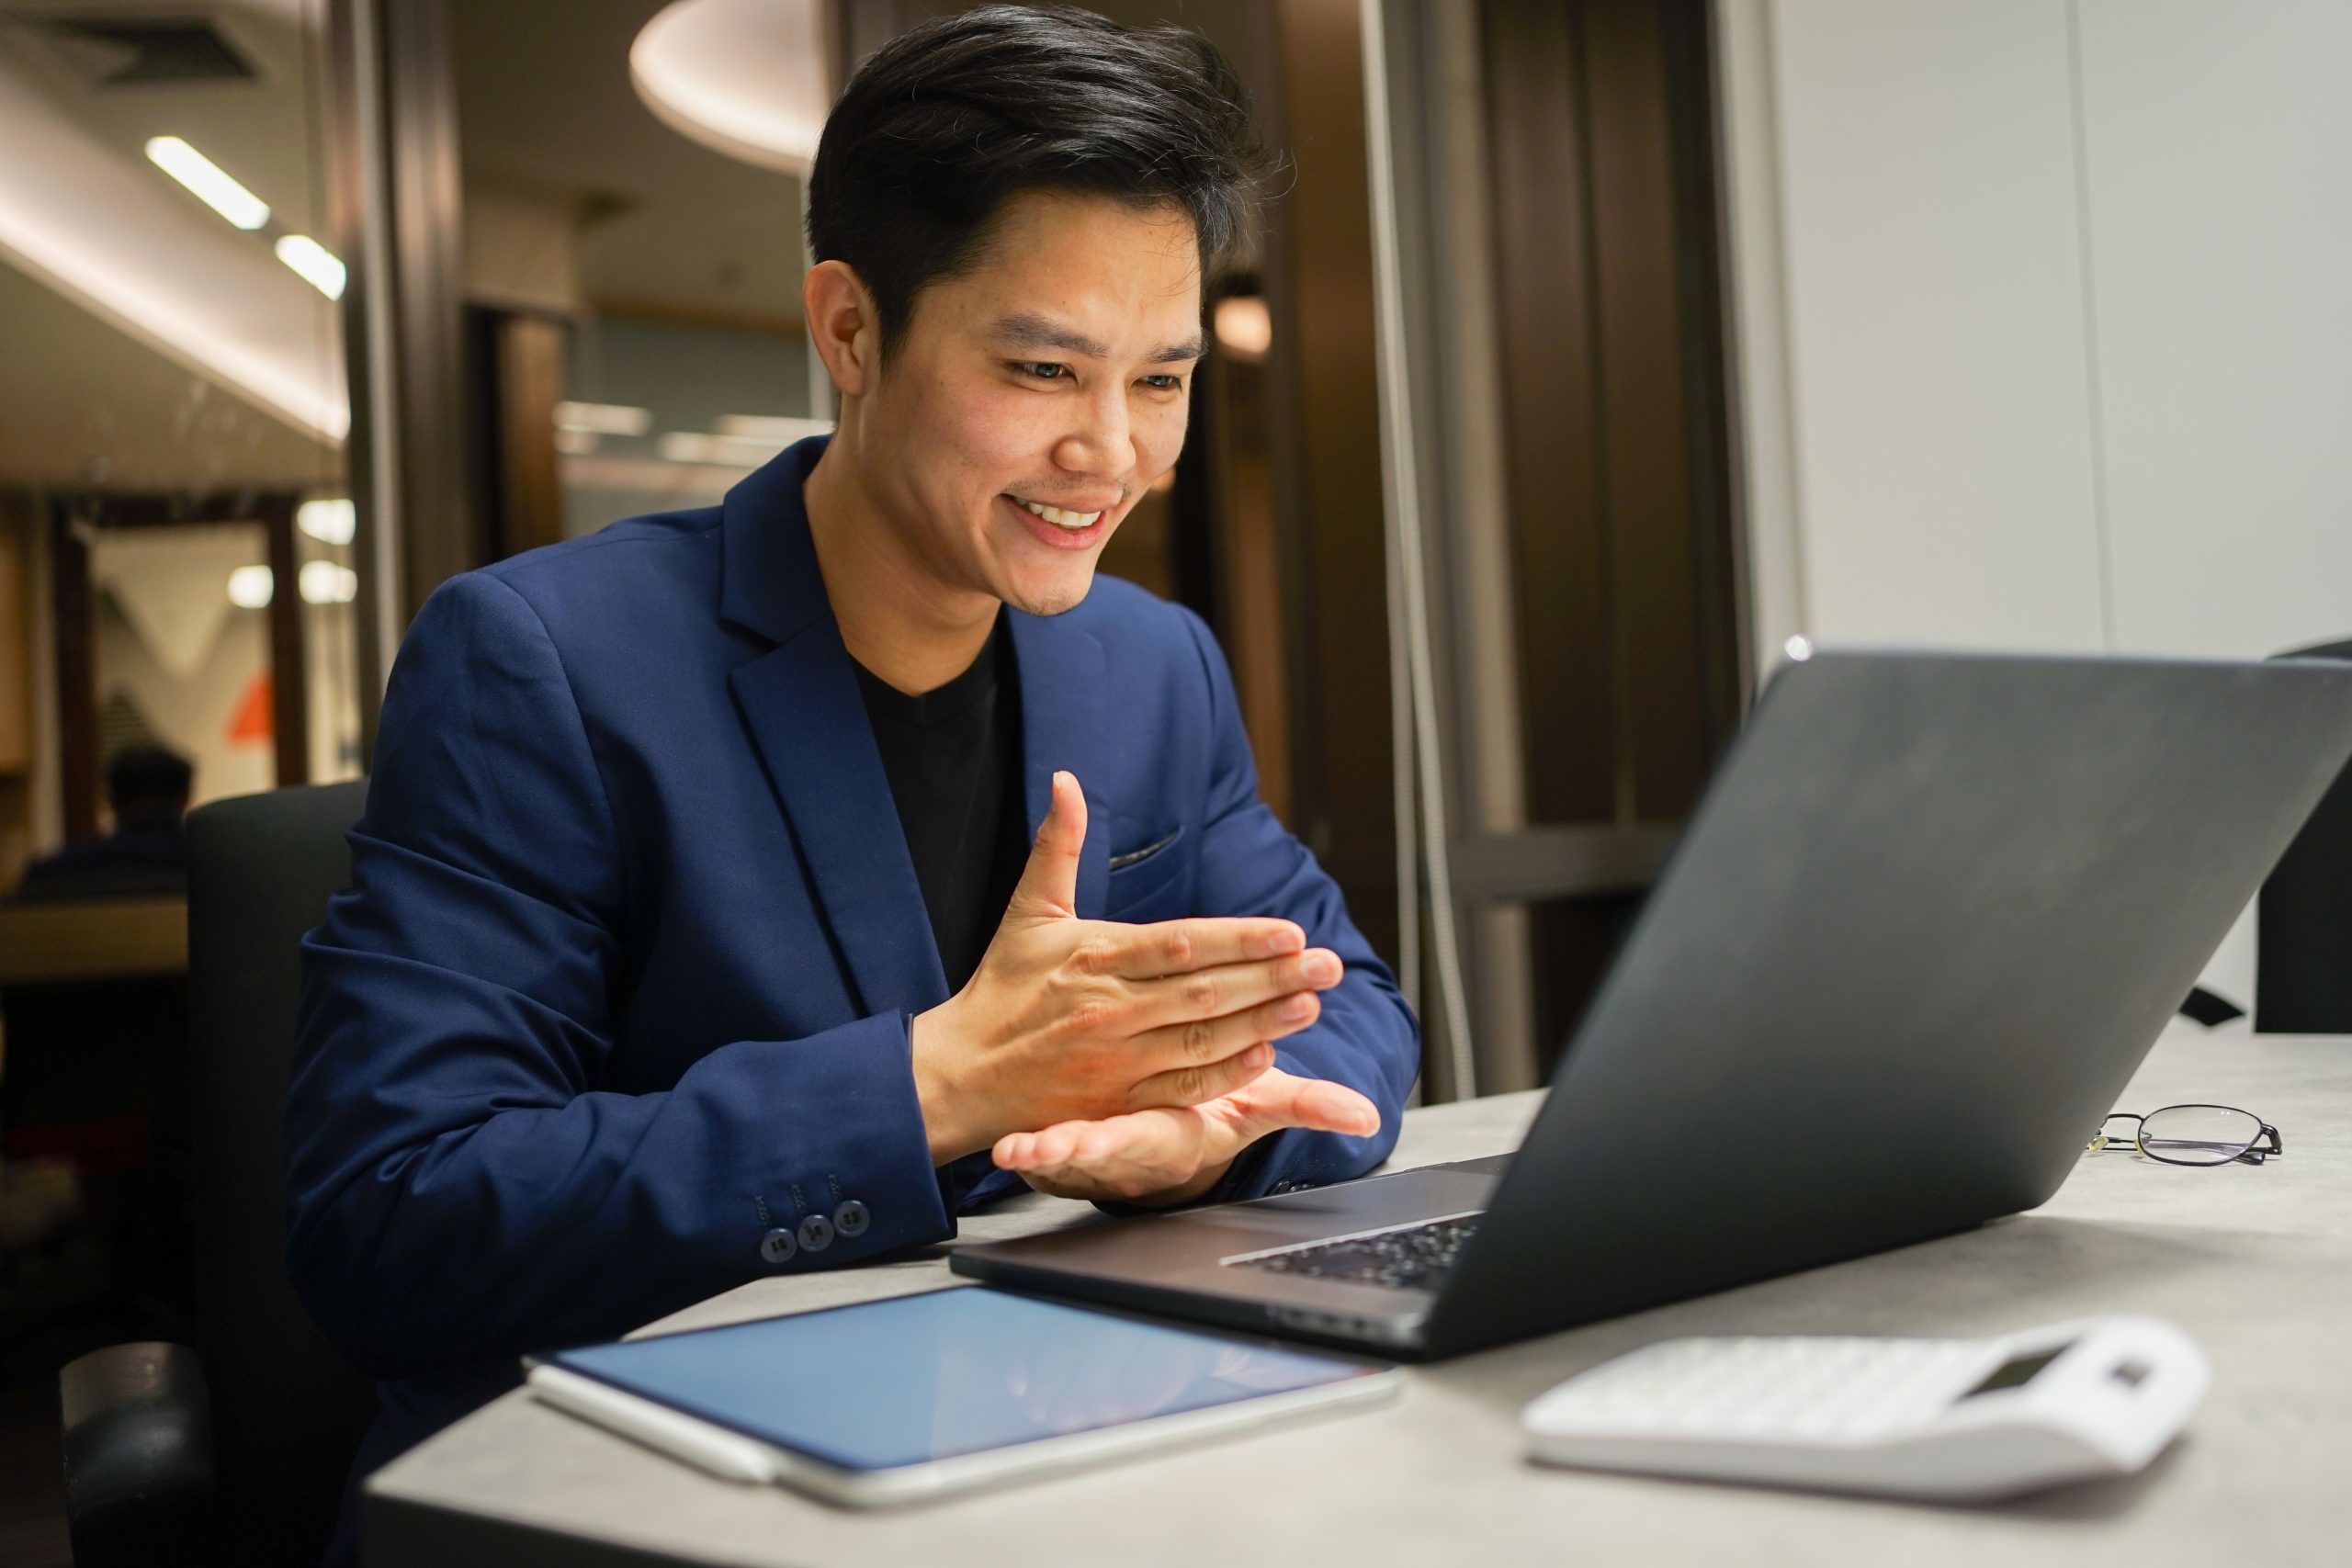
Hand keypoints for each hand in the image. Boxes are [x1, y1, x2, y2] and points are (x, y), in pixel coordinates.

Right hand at [909, 772, 1346, 1162]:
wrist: (960, 1075)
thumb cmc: (1002, 989)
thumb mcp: (1028, 912)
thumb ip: (1056, 846)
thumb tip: (1065, 780)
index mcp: (1095, 957)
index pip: (1181, 944)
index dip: (1240, 938)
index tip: (1290, 931)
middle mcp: (1109, 1009)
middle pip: (1206, 992)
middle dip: (1273, 977)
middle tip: (1329, 964)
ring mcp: (1115, 1061)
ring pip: (1204, 1040)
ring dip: (1264, 1022)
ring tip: (1311, 1003)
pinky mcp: (1116, 1105)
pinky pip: (1184, 1089)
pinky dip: (1228, 1073)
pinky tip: (1267, 1054)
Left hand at [991, 1066, 1380, 1204]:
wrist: (1181, 1132)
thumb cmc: (1217, 1113)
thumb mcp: (1257, 1109)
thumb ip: (1304, 1108)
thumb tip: (1366, 1116)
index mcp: (1175, 1140)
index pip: (1147, 1141)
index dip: (1117, 1143)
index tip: (1081, 1147)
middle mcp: (1135, 1152)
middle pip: (1100, 1153)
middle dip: (1069, 1154)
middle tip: (1029, 1153)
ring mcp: (1103, 1151)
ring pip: (1069, 1157)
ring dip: (1041, 1156)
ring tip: (1011, 1155)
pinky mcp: (1079, 1139)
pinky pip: (1052, 1148)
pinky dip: (1030, 1149)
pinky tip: (999, 1146)